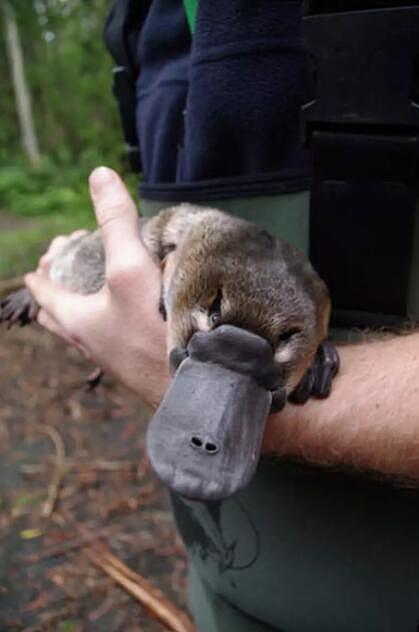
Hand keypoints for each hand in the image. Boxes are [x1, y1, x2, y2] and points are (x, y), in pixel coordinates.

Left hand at [25, 167, 169, 408]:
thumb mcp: (130, 269)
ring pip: (86, 326)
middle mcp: (89, 341)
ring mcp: (113, 354)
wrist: (196, 388)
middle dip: (59, 285)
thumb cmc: (155, 333)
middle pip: (58, 313)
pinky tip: (138, 307)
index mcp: (75, 320)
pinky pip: (113, 334)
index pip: (44, 291)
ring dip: (86, 302)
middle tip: (72, 263)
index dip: (43, 267)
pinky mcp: (138, 361)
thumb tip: (99, 175)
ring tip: (101, 282)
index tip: (50, 252)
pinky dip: (113, 315)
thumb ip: (116, 223)